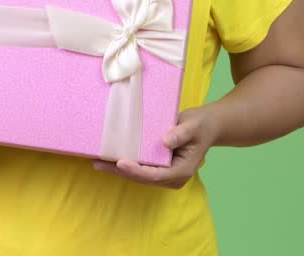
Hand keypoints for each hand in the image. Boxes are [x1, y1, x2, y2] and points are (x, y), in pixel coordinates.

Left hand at [91, 106, 218, 188]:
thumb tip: (165, 141)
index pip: (156, 175)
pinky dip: (124, 164)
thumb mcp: (194, 125)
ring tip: (97, 161)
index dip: (137, 171)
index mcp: (182, 171)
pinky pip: (139, 168)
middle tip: (98, 163)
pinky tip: (107, 158)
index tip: (121, 163)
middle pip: (143, 178)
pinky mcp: (158, 167)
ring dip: (118, 170)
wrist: (206, 125)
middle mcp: (172, 177)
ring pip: (138, 175)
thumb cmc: (201, 125)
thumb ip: (181, 133)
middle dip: (121, 172)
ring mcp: (164, 174)